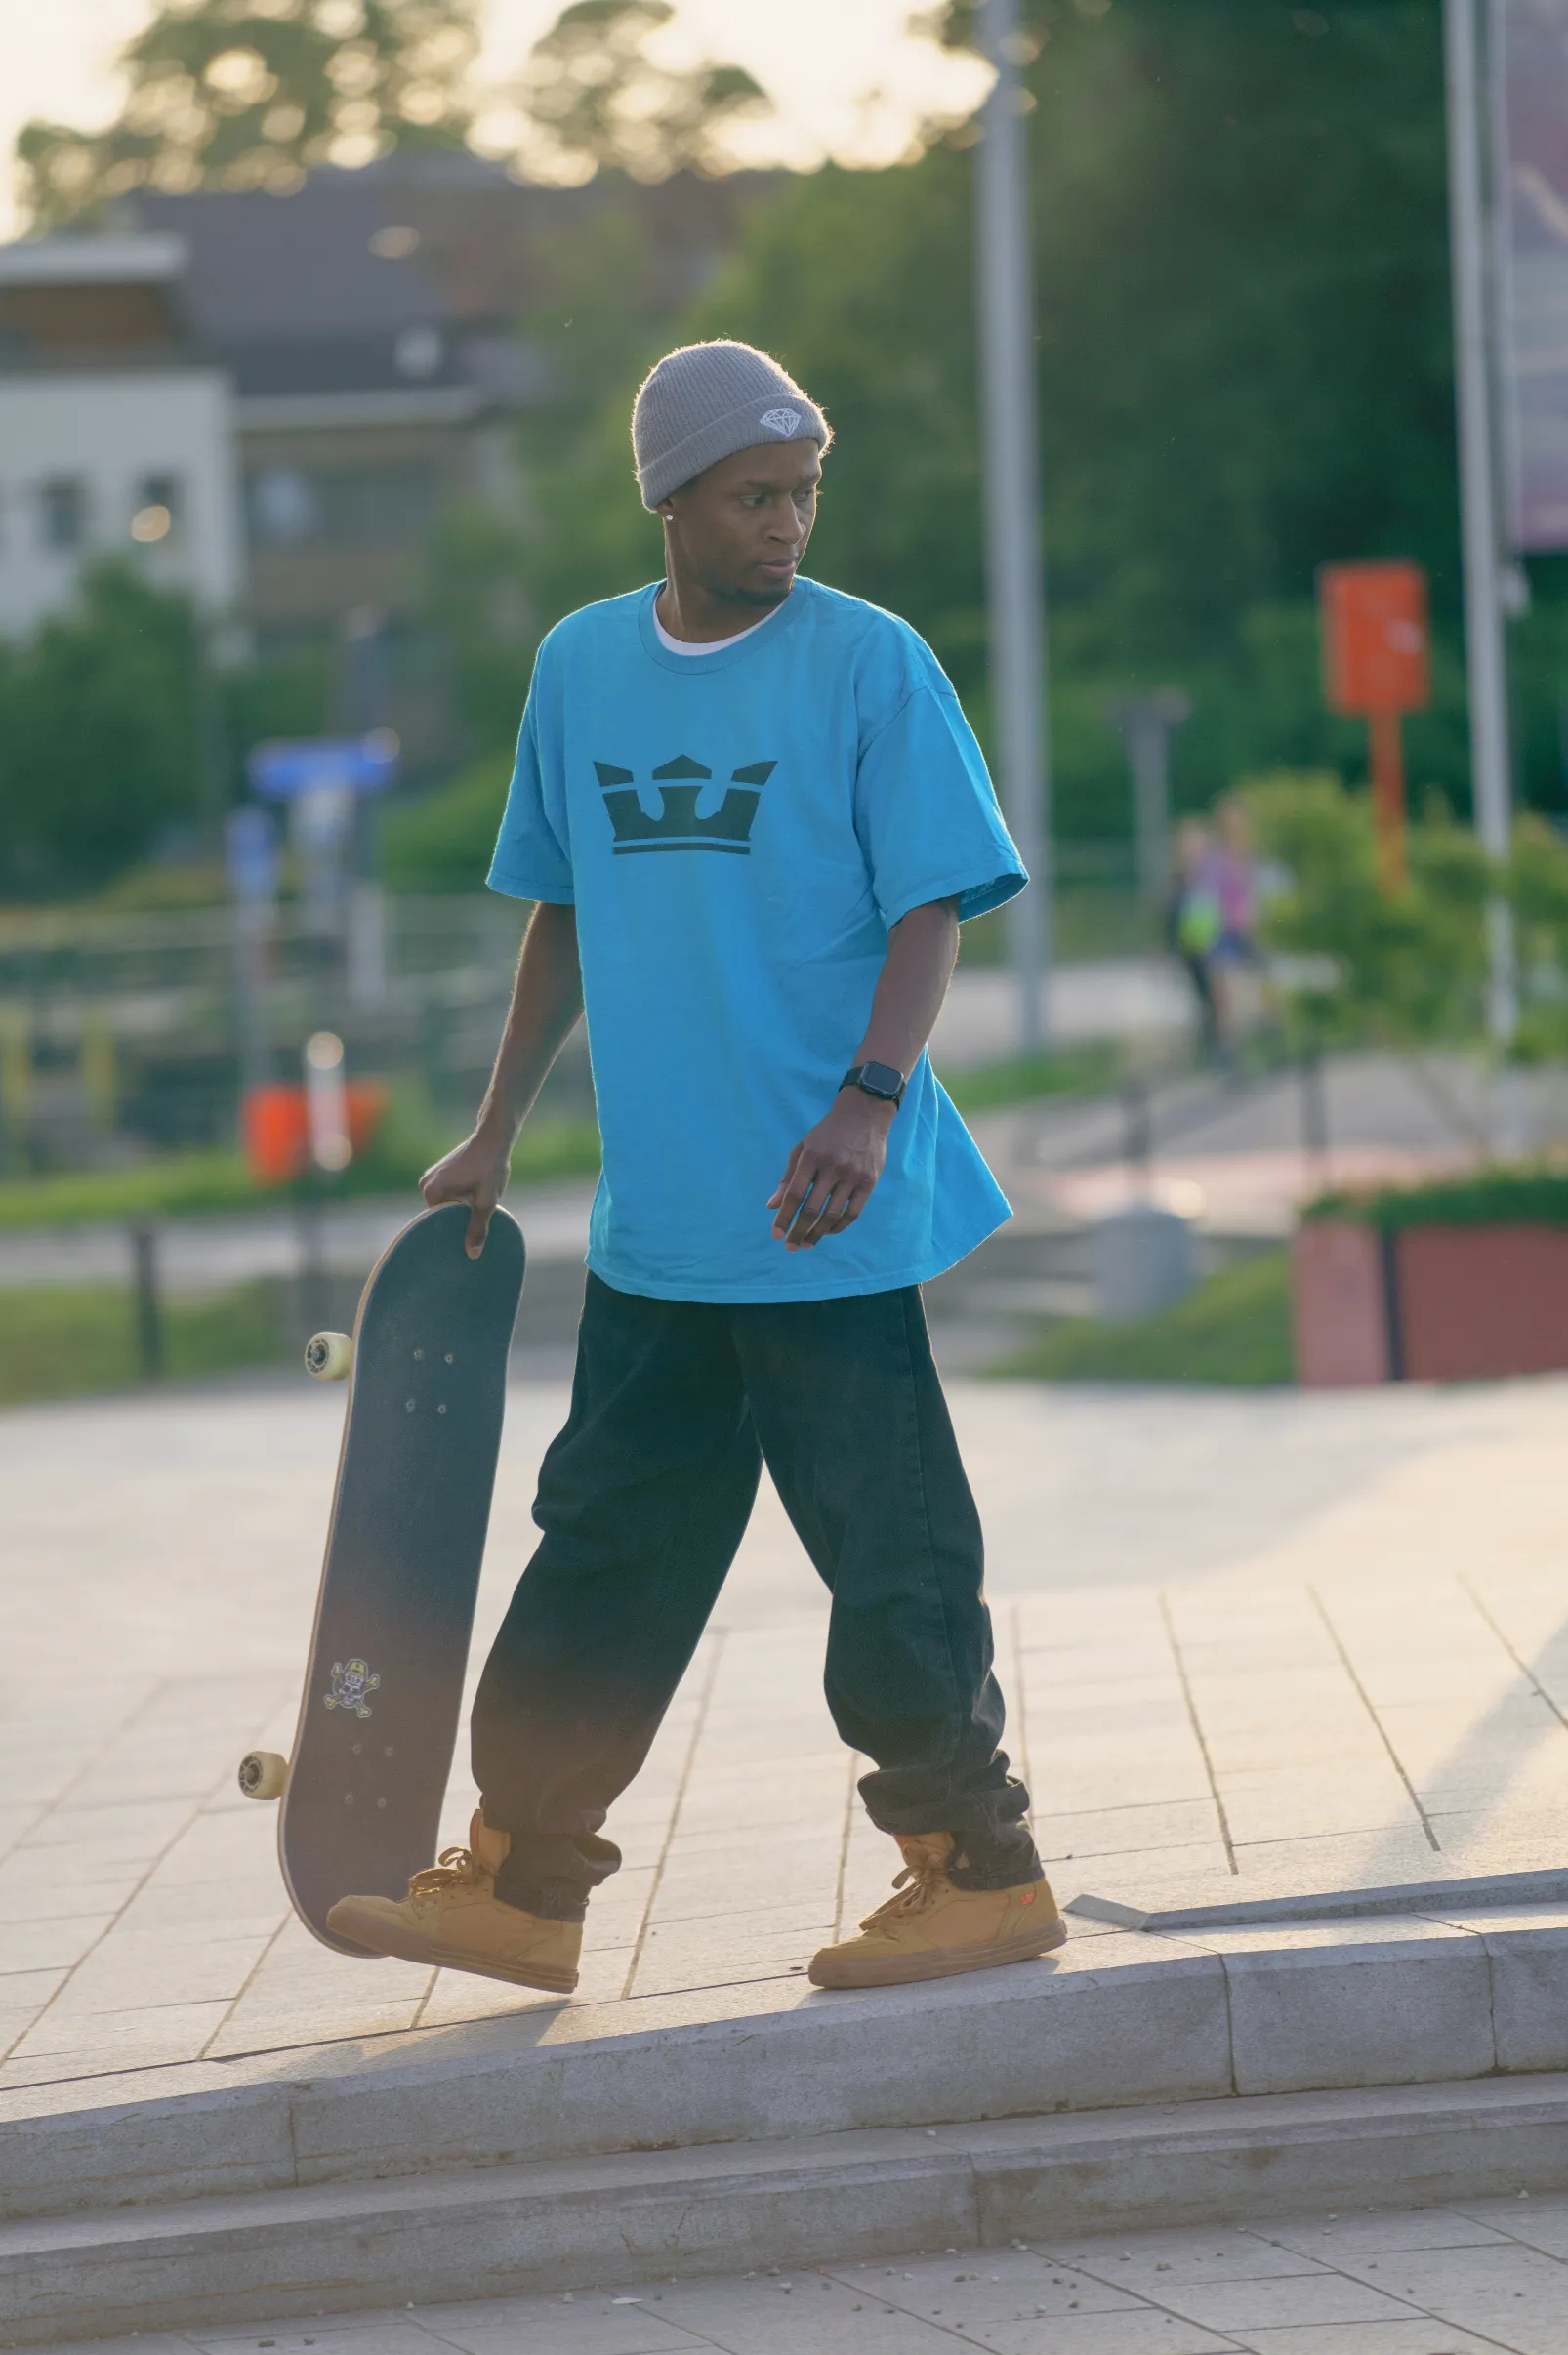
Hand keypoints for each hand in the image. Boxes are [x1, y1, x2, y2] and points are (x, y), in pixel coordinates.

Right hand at [420, 1125, 512, 1257]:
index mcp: (431, 1191)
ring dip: (461, 1210)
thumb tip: (472, 1254)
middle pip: (442, 1214)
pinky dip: (460, 1200)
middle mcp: (425, 1184)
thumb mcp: (487, 1201)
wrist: (493, 1138)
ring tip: (477, 1214)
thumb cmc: (490, 1167)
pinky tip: (475, 1203)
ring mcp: (431, 1177)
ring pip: (447, 1205)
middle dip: (458, 1222)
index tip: (467, 1242)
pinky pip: (448, 1195)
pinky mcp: (440, 1173)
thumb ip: (478, 1228)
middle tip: (476, 1232)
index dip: (455, 1233)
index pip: (439, 1223)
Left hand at [768, 1090, 893, 1249]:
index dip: (783, 1217)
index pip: (794, 1195)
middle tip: (791, 1246)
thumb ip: (787, 1177)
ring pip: (832, 1215)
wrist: (864, 1115)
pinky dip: (839, 1226)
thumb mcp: (802, 1148)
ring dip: (817, 1234)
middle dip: (798, 1231)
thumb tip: (772, 1206)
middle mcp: (832, 1167)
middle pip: (812, 1209)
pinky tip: (828, 1232)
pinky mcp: (869, 1182)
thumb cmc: (827, 1134)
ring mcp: (853, 1175)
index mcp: (811, 1157)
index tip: (776, 1235)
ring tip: (807, 1244)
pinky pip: (853, 1213)